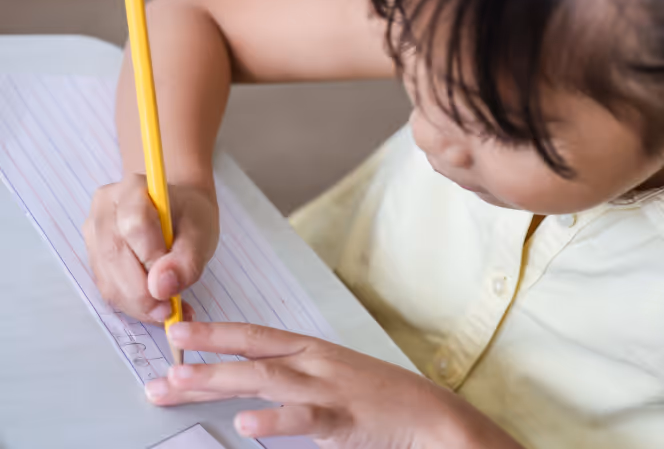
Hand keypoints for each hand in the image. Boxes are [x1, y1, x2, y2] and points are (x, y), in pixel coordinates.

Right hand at [83, 175, 219, 322]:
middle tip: (170, 309)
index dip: (152, 257)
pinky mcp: (93, 257)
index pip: (134, 225)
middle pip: (114, 255)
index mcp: (133, 188)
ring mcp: (93, 233)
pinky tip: (156, 306)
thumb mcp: (201, 232)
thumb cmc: (188, 217)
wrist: (177, 213)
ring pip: (107, 278)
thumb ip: (187, 259)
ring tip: (168, 309)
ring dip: (137, 303)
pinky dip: (132, 304)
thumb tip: (161, 289)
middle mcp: (104, 208)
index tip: (173, 278)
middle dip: (142, 292)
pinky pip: (107, 287)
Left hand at [145, 322, 523, 448]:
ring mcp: (327, 387)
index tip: (177, 333)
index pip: (254, 335)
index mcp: (309, 350)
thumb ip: (292, 382)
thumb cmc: (376, 398)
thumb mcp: (330, 380)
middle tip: (162, 358)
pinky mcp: (343, 419)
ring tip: (179, 385)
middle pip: (250, 353)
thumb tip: (251, 396)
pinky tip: (246, 425)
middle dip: (203, 353)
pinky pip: (304, 418)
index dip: (215, 332)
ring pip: (266, 378)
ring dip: (219, 380)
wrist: (428, 414)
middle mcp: (313, 362)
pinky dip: (275, 420)